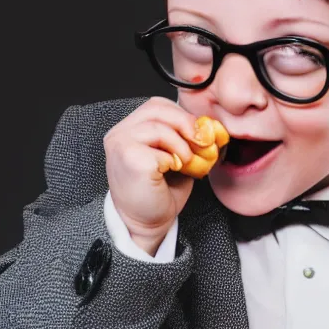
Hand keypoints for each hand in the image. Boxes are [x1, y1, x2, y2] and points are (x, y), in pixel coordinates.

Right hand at [104, 97, 196, 254]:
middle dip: (186, 124)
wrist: (145, 223)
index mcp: (128, 130)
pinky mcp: (129, 160)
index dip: (182, 115)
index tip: (200, 133)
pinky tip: (173, 172)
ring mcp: (121, 145)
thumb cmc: (158, 193)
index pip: (157, 105)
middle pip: (157, 108)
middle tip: (201, 143)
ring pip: (159, 127)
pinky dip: (173, 160)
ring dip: (181, 145)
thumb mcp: (174, 157)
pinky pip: (160, 151)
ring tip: (186, 163)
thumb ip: (184, 138)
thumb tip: (209, 127)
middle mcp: (119, 134)